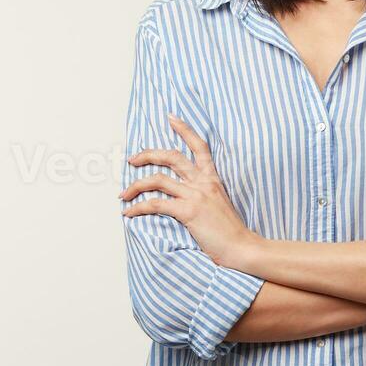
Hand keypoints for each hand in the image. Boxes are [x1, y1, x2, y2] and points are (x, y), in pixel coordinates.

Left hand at [118, 114, 259, 270]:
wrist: (241, 247)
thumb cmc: (230, 231)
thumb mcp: (220, 204)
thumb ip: (204, 194)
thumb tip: (186, 195)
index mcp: (212, 179)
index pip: (199, 146)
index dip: (185, 130)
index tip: (171, 118)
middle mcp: (203, 182)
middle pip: (171, 157)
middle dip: (148, 154)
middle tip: (132, 159)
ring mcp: (195, 195)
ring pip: (158, 180)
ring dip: (135, 185)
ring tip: (124, 193)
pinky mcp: (188, 211)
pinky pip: (156, 203)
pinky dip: (138, 207)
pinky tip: (129, 212)